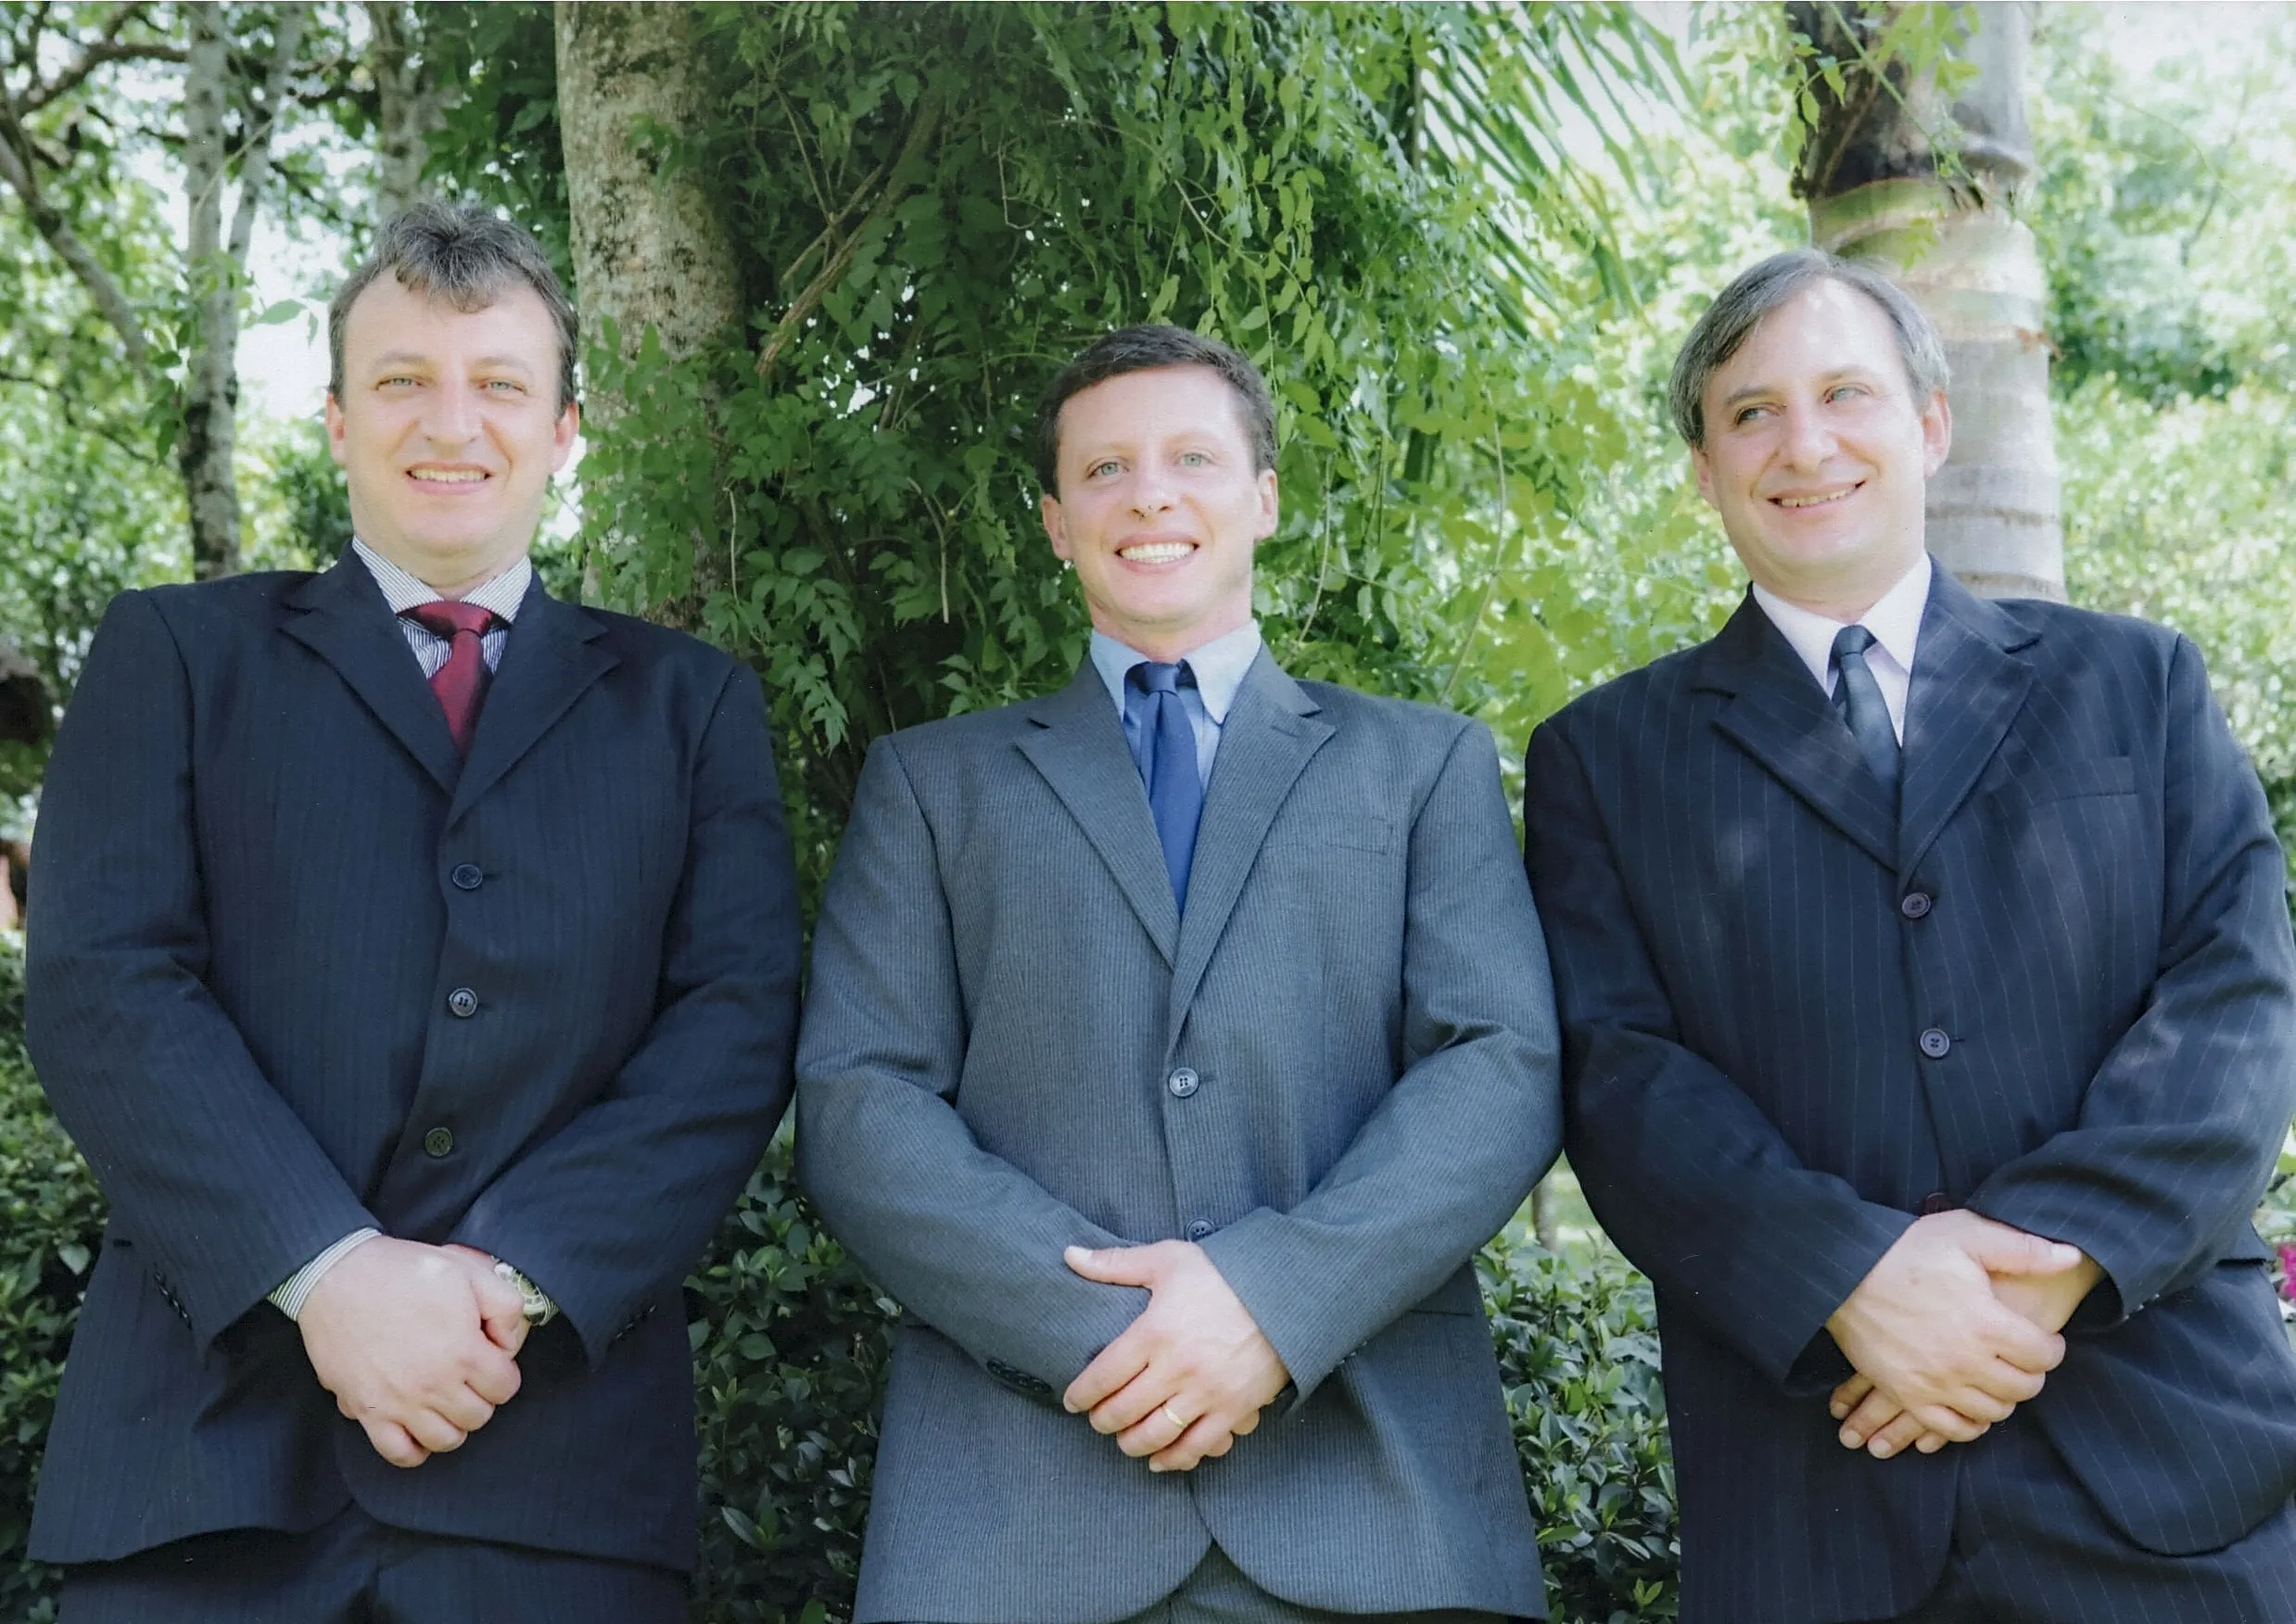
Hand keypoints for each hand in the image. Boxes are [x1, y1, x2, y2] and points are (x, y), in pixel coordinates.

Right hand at [298, 1237, 528, 1467]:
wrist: (337, 1276)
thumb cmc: (402, 1271)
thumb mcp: (468, 1270)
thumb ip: (505, 1306)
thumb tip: (509, 1343)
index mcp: (462, 1352)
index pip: (505, 1388)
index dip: (503, 1371)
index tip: (489, 1358)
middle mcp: (433, 1385)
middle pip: (479, 1416)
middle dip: (481, 1396)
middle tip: (468, 1375)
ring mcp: (398, 1403)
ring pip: (445, 1440)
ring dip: (453, 1422)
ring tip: (446, 1398)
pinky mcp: (366, 1411)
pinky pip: (399, 1453)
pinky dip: (414, 1448)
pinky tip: (418, 1424)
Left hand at [1060, 1241, 1289, 1471]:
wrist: (1286, 1290)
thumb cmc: (1223, 1272)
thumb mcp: (1168, 1259)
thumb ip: (1115, 1263)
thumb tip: (1069, 1255)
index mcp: (1155, 1331)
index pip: (1103, 1375)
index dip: (1081, 1394)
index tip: (1072, 1401)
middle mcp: (1177, 1368)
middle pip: (1123, 1411)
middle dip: (1102, 1421)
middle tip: (1096, 1420)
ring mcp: (1207, 1393)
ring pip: (1155, 1436)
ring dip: (1132, 1444)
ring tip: (1124, 1440)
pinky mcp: (1234, 1409)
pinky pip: (1198, 1447)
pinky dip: (1174, 1460)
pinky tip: (1160, 1460)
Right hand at [1824, 1211, 2077, 1453]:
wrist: (1842, 1271)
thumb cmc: (1906, 1250)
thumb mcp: (1965, 1235)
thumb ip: (2023, 1249)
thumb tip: (2072, 1258)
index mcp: (1987, 1324)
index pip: (2044, 1355)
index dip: (2051, 1348)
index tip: (2044, 1339)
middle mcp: (1967, 1361)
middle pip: (2024, 1388)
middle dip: (2031, 1374)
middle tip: (2022, 1358)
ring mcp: (1935, 1383)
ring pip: (1993, 1412)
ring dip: (2003, 1398)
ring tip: (1997, 1377)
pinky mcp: (1908, 1394)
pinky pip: (1953, 1428)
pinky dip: (1970, 1424)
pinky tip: (1973, 1406)